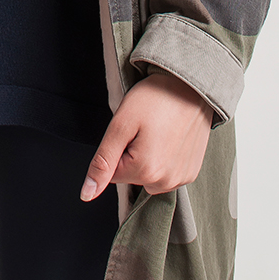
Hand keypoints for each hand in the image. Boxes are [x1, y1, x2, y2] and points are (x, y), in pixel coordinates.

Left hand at [81, 71, 212, 201]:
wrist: (190, 85)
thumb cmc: (155, 98)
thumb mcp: (121, 125)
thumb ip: (103, 162)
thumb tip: (87, 194)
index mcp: (146, 172)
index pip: (113, 174)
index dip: (118, 148)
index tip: (132, 130)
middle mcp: (166, 182)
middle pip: (132, 177)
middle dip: (133, 154)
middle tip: (145, 129)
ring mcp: (182, 179)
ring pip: (149, 176)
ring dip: (149, 158)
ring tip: (159, 132)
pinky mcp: (191, 172)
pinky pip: (167, 174)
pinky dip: (165, 158)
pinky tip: (171, 137)